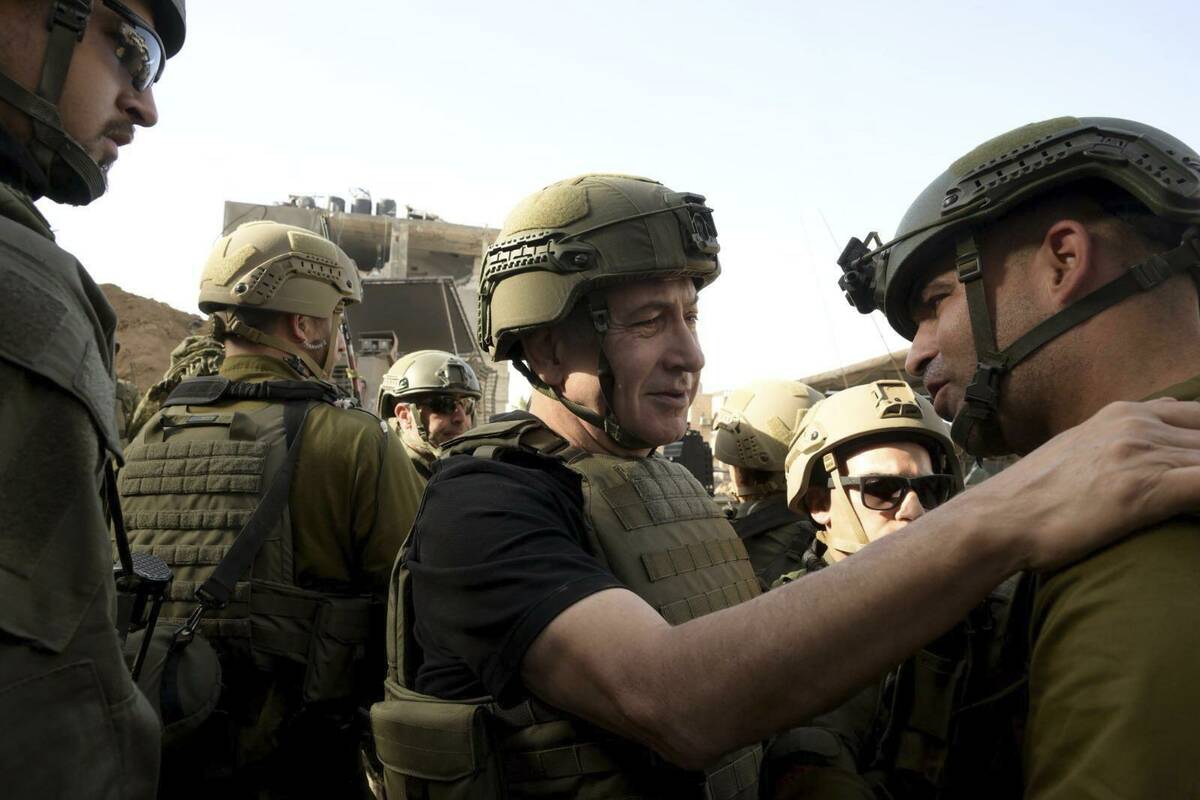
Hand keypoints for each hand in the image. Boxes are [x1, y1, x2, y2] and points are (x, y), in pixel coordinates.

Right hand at [960, 398, 1199, 571]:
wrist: (999, 519)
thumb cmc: (1033, 496)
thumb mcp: (1077, 448)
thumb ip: (1119, 436)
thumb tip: (1155, 429)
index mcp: (1123, 412)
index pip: (1198, 416)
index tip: (1195, 463)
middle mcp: (1137, 424)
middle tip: (1195, 485)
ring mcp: (1143, 454)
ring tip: (1197, 494)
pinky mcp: (1147, 489)